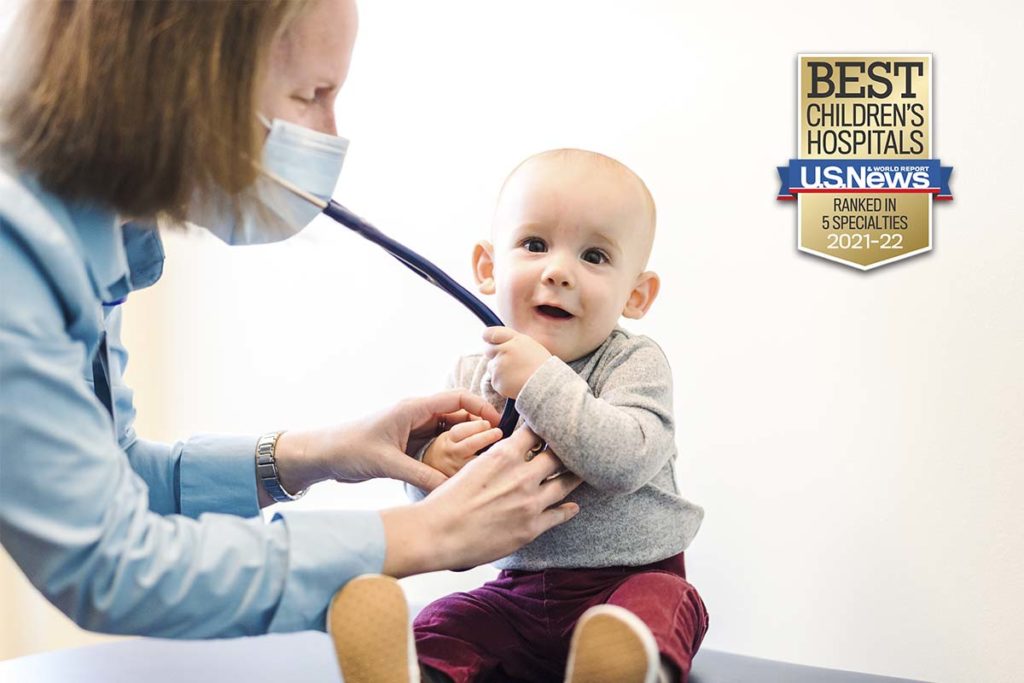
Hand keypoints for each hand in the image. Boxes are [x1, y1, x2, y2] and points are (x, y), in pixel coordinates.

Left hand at [269, 390, 500, 504]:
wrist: (324, 455)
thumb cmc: (349, 450)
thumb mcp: (387, 464)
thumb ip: (420, 475)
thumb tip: (450, 491)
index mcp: (413, 409)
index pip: (457, 399)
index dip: (481, 408)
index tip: (499, 425)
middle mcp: (416, 415)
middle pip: (459, 414)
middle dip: (479, 428)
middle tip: (499, 448)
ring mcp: (414, 429)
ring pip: (450, 431)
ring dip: (467, 442)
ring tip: (486, 459)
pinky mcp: (409, 443)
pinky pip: (438, 444)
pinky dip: (452, 453)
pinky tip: (463, 469)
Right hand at [380, 426, 582, 576]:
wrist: (437, 533)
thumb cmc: (447, 500)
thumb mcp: (472, 467)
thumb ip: (497, 459)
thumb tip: (509, 454)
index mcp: (504, 455)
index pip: (537, 431)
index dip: (547, 428)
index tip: (555, 427)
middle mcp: (522, 475)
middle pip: (558, 455)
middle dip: (567, 450)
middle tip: (578, 448)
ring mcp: (530, 502)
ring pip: (565, 483)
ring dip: (574, 477)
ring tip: (582, 473)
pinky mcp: (531, 528)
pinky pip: (559, 515)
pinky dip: (568, 510)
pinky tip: (573, 507)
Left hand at [482, 326, 551, 398]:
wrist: (547, 385)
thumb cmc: (541, 366)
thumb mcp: (530, 345)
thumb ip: (512, 341)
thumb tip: (497, 342)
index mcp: (514, 340)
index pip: (491, 333)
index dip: (488, 337)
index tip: (489, 340)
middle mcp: (504, 351)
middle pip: (488, 350)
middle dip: (493, 354)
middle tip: (506, 361)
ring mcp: (499, 367)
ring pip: (491, 367)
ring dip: (499, 370)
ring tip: (516, 374)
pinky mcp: (497, 381)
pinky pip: (495, 381)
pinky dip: (502, 383)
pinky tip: (515, 383)